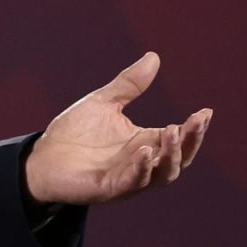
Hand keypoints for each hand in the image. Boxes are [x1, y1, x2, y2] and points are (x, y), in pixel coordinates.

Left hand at [23, 52, 210, 205]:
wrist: (41, 157)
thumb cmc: (73, 133)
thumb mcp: (103, 103)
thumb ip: (129, 85)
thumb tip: (153, 57)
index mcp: (144, 143)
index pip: (179, 138)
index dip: (194, 128)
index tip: (205, 111)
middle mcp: (142, 163)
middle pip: (178, 158)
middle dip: (190, 141)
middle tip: (196, 121)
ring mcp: (127, 179)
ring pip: (162, 174)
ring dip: (170, 155)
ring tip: (171, 131)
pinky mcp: (108, 189)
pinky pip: (132, 182)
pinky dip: (141, 168)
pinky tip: (145, 150)